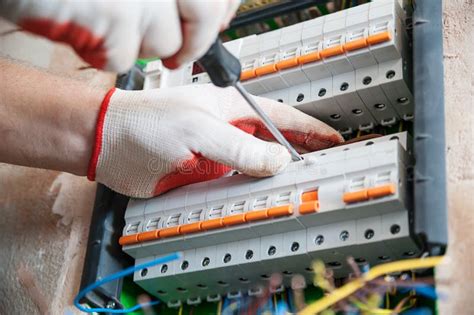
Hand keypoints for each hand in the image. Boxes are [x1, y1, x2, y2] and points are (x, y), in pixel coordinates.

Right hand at [2, 0, 238, 71]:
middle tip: (178, 54)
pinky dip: (104, 52)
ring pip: (164, 42)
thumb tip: (216, 16)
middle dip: (192, 42)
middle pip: (204, 16)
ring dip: (138, 43)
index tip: (216, 22)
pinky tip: (86, 30)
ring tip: (109, 23)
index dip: (219, 12)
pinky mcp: (110, 14)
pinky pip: (123, 56)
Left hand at [88, 84, 343, 197]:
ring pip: (254, 168)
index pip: (279, 117)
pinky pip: (233, 185)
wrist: (105, 143)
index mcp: (229, 109)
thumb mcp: (197, 131)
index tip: (331, 140)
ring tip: (301, 189)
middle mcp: (226, 131)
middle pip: (271, 144)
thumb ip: (237, 147)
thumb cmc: (144, 124)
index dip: (308, 129)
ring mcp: (215, 154)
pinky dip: (249, 193)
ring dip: (274, 178)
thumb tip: (277, 159)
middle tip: (324, 169)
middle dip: (298, 155)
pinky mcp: (202, 175)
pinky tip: (261, 200)